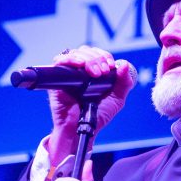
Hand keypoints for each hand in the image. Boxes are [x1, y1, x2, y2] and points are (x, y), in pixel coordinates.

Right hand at [46, 46, 135, 162]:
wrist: (82, 129)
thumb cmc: (97, 116)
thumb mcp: (117, 100)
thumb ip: (124, 83)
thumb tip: (124, 64)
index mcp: (94, 72)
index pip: (97, 54)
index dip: (104, 56)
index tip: (110, 66)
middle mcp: (80, 71)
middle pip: (86, 51)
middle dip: (97, 58)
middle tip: (102, 71)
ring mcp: (68, 74)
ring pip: (75, 54)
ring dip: (87, 58)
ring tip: (95, 72)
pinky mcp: (57, 79)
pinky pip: (59, 62)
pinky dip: (70, 59)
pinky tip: (80, 65)